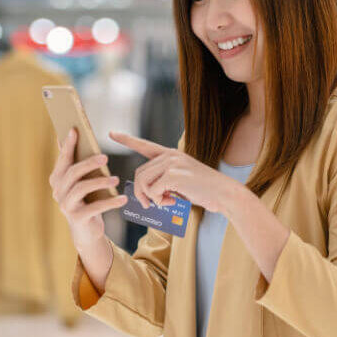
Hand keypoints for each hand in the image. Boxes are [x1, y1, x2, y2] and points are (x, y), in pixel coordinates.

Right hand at [49, 128, 127, 249]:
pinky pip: (95, 207)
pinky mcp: (77, 218)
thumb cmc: (85, 200)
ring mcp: (66, 205)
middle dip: (88, 163)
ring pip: (81, 188)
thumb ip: (75, 162)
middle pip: (72, 173)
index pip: (63, 159)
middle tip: (105, 157)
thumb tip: (68, 135)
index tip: (74, 130)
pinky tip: (122, 199)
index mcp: (57, 180)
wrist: (86, 231)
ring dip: (100, 181)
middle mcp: (58, 192)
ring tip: (116, 180)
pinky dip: (110, 202)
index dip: (68, 145)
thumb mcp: (80, 182)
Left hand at [109, 131, 243, 213]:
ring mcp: (172, 163)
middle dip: (142, 193)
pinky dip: (158, 200)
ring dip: (149, 198)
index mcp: (170, 155)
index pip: (144, 145)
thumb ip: (163, 181)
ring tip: (164, 202)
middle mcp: (169, 155)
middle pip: (139, 173)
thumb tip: (146, 194)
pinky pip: (153, 190)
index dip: (127, 139)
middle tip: (153, 203)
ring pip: (143, 182)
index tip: (111, 132)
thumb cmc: (203, 191)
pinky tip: (171, 201)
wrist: (224, 194)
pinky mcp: (174, 175)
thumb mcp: (181, 182)